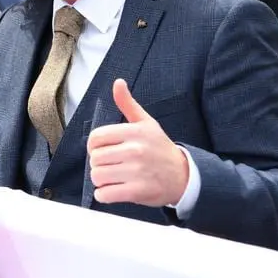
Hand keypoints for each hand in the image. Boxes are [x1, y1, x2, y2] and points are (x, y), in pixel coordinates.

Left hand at [86, 79, 188, 206]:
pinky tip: (113, 190)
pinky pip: (105, 194)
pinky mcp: (137, 191)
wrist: (183, 176)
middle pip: (95, 158)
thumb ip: (128, 104)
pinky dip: (104, 194)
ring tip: (112, 177)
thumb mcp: (146, 123)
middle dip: (98, 163)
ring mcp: (136, 172)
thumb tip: (118, 82)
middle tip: (110, 165)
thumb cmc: (160, 148)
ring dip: (100, 180)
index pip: (95, 137)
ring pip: (97, 176)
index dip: (94, 145)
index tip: (102, 149)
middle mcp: (135, 150)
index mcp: (134, 132)